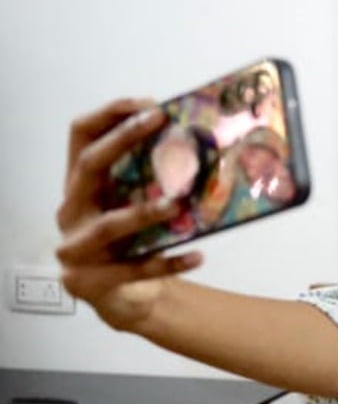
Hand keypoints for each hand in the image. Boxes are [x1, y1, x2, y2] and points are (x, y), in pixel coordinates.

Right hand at [56, 100, 203, 330]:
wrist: (125, 299)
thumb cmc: (134, 243)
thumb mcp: (137, 205)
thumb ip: (152, 179)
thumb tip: (200, 140)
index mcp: (81, 186)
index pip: (80, 136)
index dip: (110, 115)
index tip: (149, 104)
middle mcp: (71, 211)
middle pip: (88, 166)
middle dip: (122, 140)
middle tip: (161, 125)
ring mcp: (75, 248)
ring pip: (109, 225)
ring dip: (145, 212)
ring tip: (177, 204)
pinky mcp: (89, 282)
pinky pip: (134, 270)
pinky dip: (168, 263)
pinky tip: (198, 256)